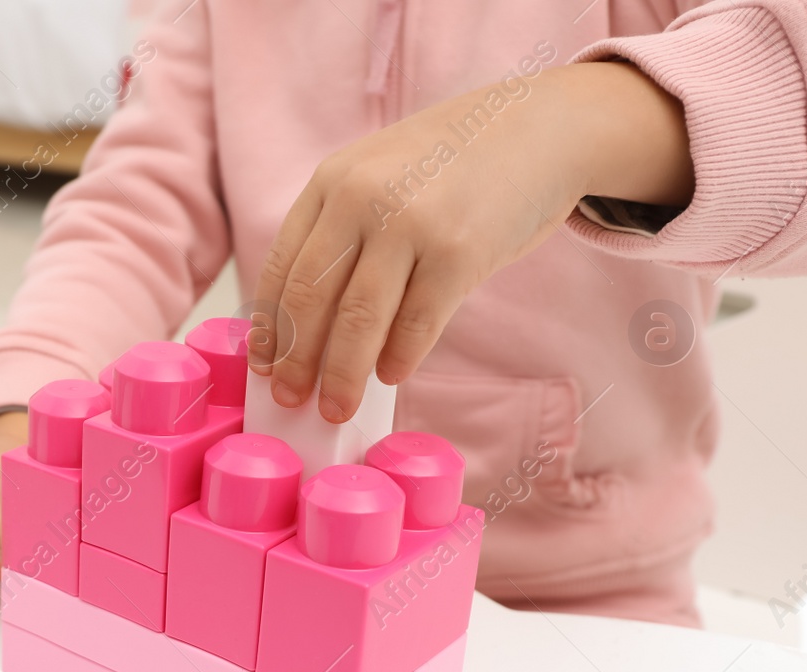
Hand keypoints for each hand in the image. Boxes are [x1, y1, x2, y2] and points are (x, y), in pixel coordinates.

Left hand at [249, 60, 692, 421]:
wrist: (543, 127)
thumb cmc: (454, 165)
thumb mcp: (380, 173)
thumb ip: (342, 229)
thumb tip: (307, 323)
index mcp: (332, 181)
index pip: (283, 267)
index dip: (269, 325)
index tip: (263, 367)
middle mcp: (362, 198)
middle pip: (312, 298)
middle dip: (297, 360)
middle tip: (291, 399)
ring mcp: (411, 223)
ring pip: (359, 319)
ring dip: (343, 375)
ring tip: (337, 408)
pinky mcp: (459, 251)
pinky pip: (417, 322)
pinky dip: (399, 357)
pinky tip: (391, 376)